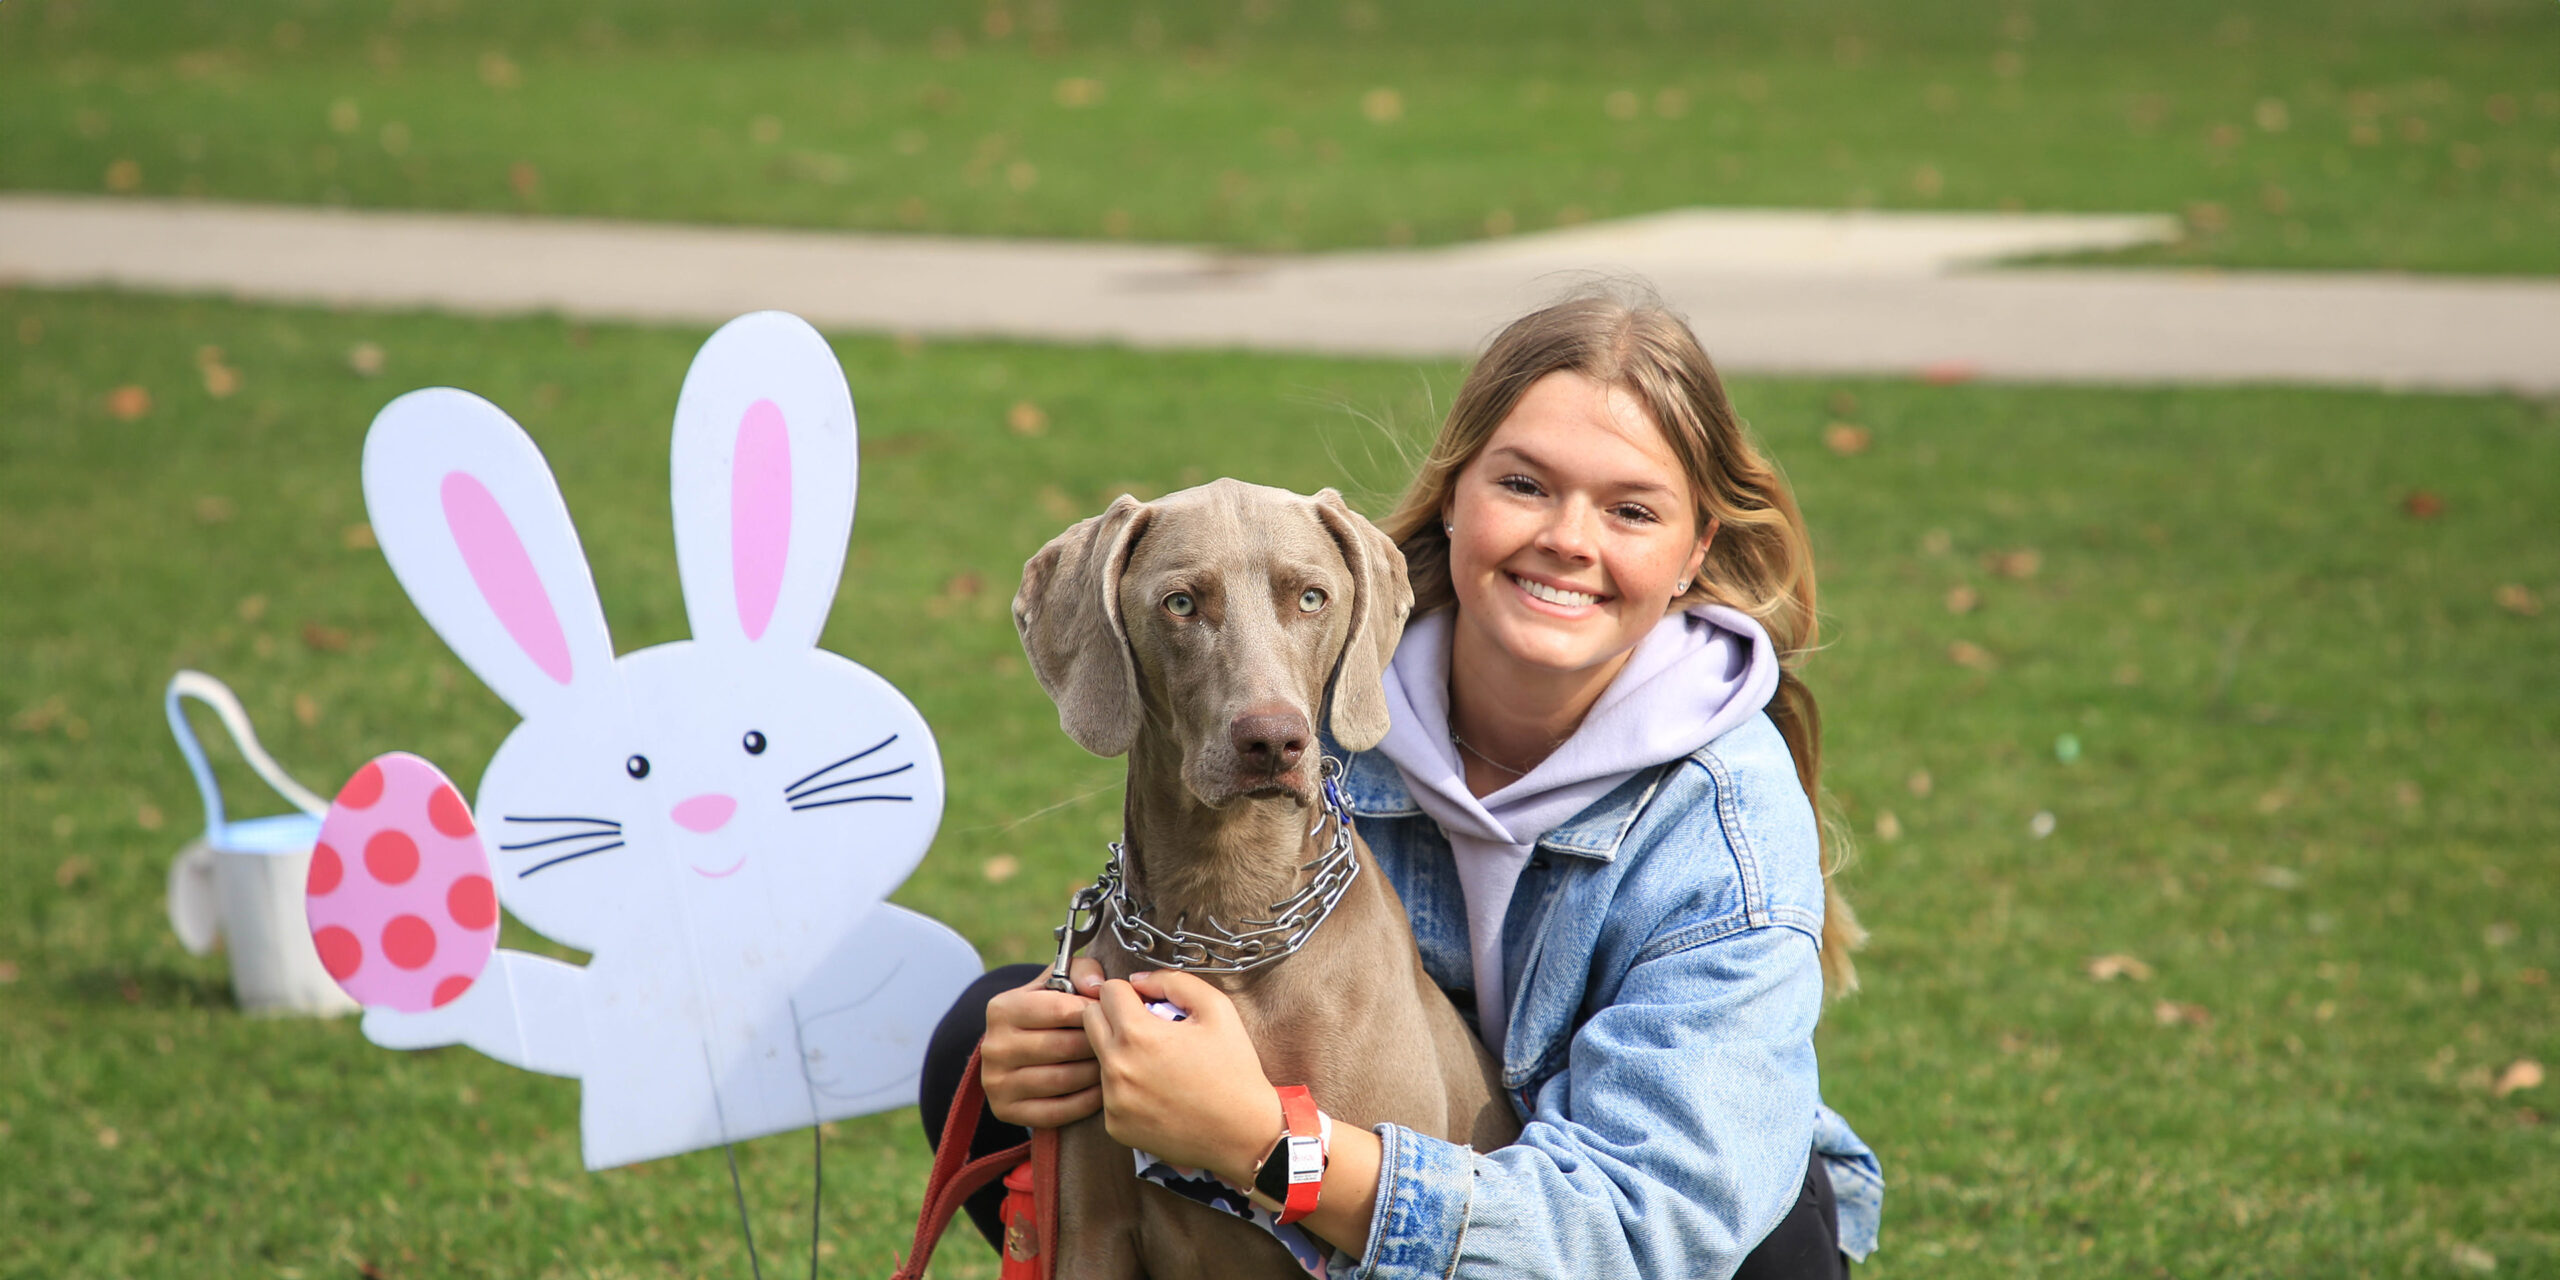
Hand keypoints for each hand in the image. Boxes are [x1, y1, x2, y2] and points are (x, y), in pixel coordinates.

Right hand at [981, 958, 1104, 1127]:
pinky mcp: (1005, 1111)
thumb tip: (1096, 986)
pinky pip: (1057, 1111)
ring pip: (1063, 1080)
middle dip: (1099, 1045)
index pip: (1059, 1009)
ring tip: (1116, 1064)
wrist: (1017, 1051)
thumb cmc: (1047, 1011)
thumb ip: (1080, 971)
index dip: (1094, 1012)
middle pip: (1064, 1047)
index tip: (1113, 1015)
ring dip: (1097, 1073)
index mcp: (1002, 1009)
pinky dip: (1087, 1101)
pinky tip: (1103, 1090)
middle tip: (1123, 1044)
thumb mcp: (1057, 983)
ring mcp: (996, 1082)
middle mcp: (993, 1046)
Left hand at [1084, 970, 1283, 1185]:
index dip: (1131, 992)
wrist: (1244, 1133)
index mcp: (1137, 1034)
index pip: (1108, 991)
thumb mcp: (1217, 1009)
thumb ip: (1173, 982)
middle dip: (1115, 1015)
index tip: (1149, 1005)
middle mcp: (1116, 1068)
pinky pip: (1108, 1092)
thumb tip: (1138, 981)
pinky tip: (1157, 1092)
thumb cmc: (1234, 1070)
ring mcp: (1113, 1101)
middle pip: (1091, 1020)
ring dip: (1120, 1052)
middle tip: (1148, 1028)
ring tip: (1158, 1064)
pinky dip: (1126, 1087)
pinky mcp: (1114, 1125)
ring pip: (1099, 1057)